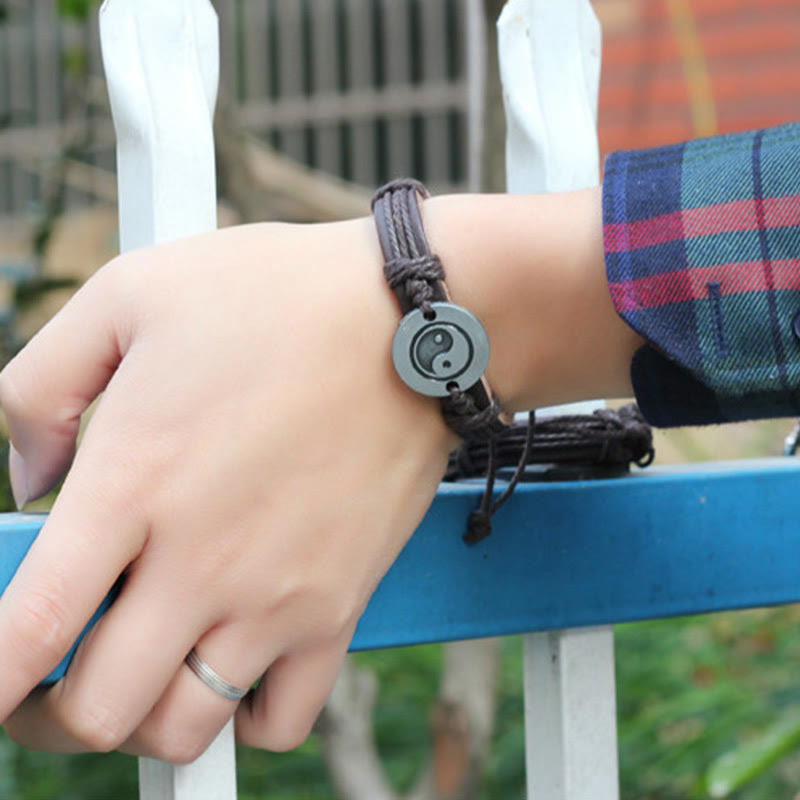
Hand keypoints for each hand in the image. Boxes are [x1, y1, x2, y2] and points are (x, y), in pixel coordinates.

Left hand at [0, 217, 452, 760]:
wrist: (413, 324)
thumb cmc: (280, 298)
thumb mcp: (132, 292)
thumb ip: (40, 385)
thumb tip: (27, 477)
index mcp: (134, 482)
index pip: (27, 632)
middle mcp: (202, 560)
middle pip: (97, 712)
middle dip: (50, 715)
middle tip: (50, 677)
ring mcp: (277, 595)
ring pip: (183, 732)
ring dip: (142, 718)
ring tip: (143, 668)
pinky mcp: (339, 605)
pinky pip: (281, 720)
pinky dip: (242, 718)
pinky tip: (231, 662)